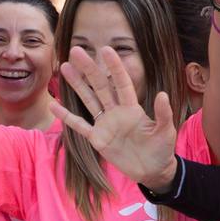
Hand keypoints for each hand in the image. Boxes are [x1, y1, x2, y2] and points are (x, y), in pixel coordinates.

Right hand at [51, 47, 180, 189]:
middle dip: (89, 69)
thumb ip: (163, 114)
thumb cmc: (162, 149)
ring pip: (88, 100)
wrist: (152, 171)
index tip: (106, 49)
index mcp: (132, 108)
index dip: (114, 67)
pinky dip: (67, 117)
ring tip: (65, 67)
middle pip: (100, 86)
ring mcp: (106, 124)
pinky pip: (80, 126)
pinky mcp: (98, 139)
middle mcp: (117, 112)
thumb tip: (162, 94)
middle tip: (76, 50)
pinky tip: (53, 106)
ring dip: (77, 85)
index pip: (122, 83)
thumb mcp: (165, 131)